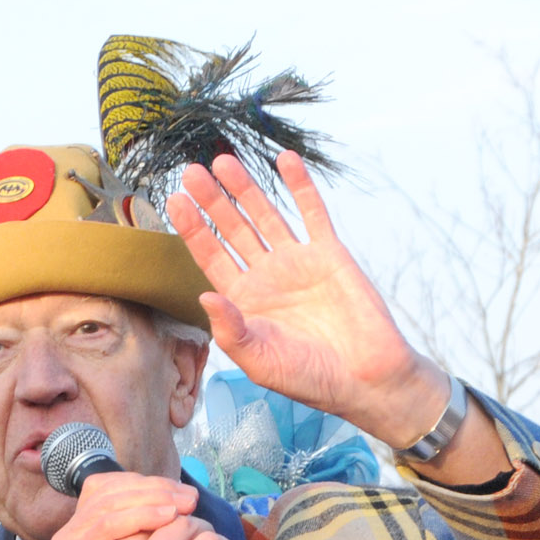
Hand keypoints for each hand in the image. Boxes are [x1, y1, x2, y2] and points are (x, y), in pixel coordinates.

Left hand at [164, 152, 444, 445]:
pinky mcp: (330, 254)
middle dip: (212, 201)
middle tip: (190, 172)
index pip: (211, 256)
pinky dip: (299, 186)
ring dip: (245, 188)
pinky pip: (312, 213)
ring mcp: (297, 262)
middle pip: (232, 229)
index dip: (193, 229)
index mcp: (243, 300)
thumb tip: (204, 297)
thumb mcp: (258, 360)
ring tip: (223, 161)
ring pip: (265, 215)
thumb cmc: (308, 377)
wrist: (365, 379)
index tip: (174, 201)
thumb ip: (230, 330)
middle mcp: (266, 276)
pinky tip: (284, 160)